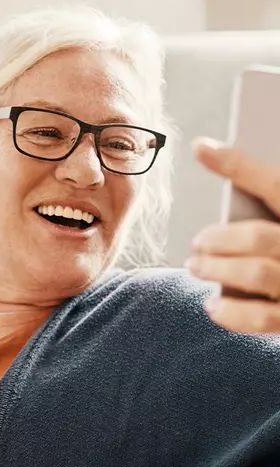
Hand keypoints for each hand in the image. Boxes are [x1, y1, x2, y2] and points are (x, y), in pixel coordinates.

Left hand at [187, 137, 279, 333]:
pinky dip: (229, 311)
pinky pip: (258, 318)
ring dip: (215, 268)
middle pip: (257, 236)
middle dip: (216, 238)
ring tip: (195, 265)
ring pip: (254, 273)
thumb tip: (220, 176)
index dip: (238, 165)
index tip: (201, 147)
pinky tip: (213, 304)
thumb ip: (267, 209)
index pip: (276, 185)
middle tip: (197, 242)